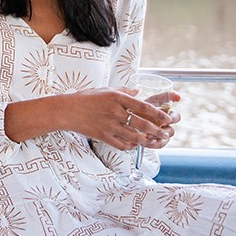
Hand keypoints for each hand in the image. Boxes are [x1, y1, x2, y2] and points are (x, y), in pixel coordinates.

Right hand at [63, 88, 178, 150]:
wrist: (68, 110)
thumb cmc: (86, 98)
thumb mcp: (106, 89)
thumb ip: (124, 91)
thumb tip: (138, 91)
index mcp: (117, 97)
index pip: (143, 106)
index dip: (158, 113)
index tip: (167, 118)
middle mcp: (115, 111)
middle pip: (141, 123)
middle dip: (156, 130)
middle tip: (164, 133)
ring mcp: (109, 125)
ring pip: (134, 136)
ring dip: (145, 140)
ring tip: (152, 141)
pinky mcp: (103, 136)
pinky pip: (121, 144)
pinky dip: (130, 146)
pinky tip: (134, 145)